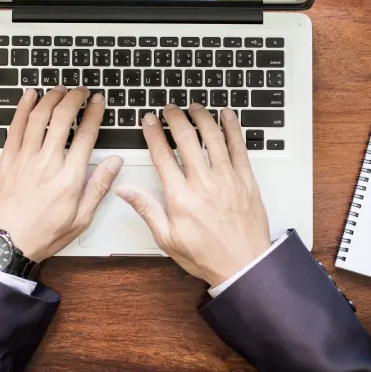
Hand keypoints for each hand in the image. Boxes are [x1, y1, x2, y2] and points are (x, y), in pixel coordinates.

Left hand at [0, 86, 122, 262]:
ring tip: (60, 90)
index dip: (94, 113)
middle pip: (62, 118)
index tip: (98, 101)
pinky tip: (30, 96)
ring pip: (39, 117)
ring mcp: (24, 158)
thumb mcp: (81, 218)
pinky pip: (15, 126)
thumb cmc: (43, 233)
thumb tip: (115, 163)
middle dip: (74, 99)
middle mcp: (47, 162)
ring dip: (51, 98)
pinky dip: (24, 108)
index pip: (86, 134)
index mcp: (69, 177)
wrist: (5, 245)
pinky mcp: (6, 159)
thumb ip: (99, 186)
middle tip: (81, 91)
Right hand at [116, 103, 269, 287]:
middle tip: (169, 108)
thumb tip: (125, 190)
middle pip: (186, 139)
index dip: (153, 133)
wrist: (244, 265)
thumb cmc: (206, 255)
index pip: (162, 155)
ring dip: (201, 117)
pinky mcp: (245, 179)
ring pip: (212, 137)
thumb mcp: (167, 238)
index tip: (149, 120)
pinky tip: (226, 114)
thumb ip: (146, 209)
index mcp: (181, 197)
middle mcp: (203, 182)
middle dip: (175, 118)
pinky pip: (239, 146)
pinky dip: (232, 127)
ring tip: (194, 106)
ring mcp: (226, 178)